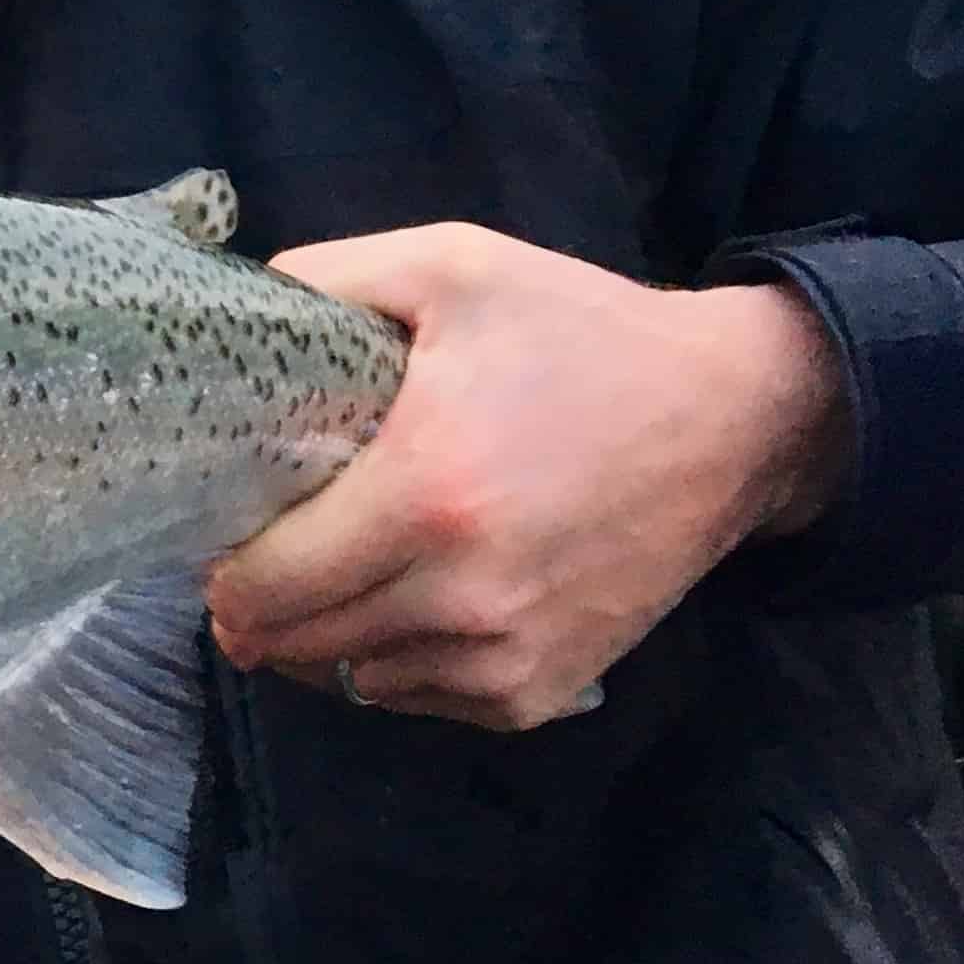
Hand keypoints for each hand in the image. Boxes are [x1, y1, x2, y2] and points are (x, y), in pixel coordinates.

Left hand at [206, 223, 850, 731]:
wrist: (738, 417)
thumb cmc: (583, 335)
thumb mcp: (450, 266)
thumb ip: (324, 280)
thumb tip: (227, 317)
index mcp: (424, 497)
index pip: (260, 586)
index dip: (225, 564)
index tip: (230, 528)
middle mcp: (461, 597)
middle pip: (292, 642)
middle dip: (262, 602)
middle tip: (276, 546)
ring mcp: (504, 657)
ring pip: (349, 678)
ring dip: (327, 633)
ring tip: (351, 563)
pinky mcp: (538, 693)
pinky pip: (416, 696)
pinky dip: (396, 658)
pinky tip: (418, 594)